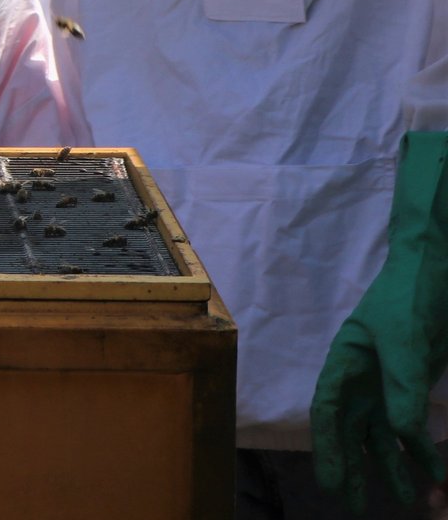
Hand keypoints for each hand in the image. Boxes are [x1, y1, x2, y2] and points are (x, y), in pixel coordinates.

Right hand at [312, 131, 447, 512]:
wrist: (438, 268)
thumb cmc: (410, 296)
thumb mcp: (405, 341)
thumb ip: (403, 387)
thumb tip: (401, 433)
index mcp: (345, 362)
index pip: (328, 412)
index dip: (329, 449)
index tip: (334, 483)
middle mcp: (360, 378)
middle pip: (351, 429)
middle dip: (355, 466)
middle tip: (358, 504)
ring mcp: (387, 381)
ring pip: (381, 432)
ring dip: (391, 463)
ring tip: (405, 496)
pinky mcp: (413, 382)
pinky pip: (412, 422)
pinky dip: (421, 446)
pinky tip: (431, 468)